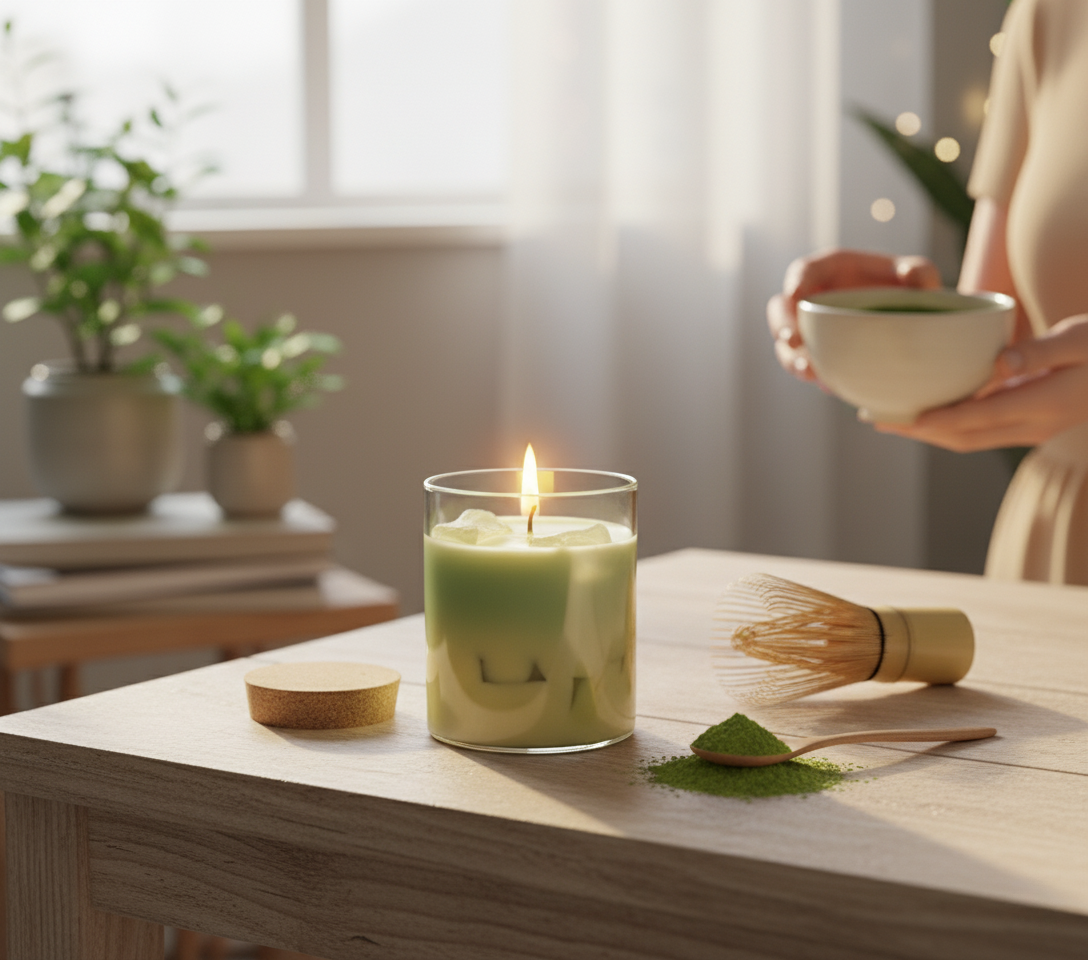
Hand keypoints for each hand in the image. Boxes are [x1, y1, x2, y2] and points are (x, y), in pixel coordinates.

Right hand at [767, 249, 940, 380]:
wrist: (906, 319)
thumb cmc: (907, 289)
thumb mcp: (917, 275)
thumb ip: (919, 271)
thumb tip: (915, 277)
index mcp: (828, 271)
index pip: (802, 272)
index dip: (794, 283)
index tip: (795, 297)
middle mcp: (810, 299)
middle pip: (780, 310)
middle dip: (783, 326)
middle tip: (795, 342)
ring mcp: (808, 328)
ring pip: (785, 344)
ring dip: (792, 358)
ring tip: (809, 372)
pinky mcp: (814, 352)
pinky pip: (802, 364)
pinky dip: (812, 375)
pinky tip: (829, 385)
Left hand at [875, 314, 1087, 450]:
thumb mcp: (1081, 337)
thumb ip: (1039, 350)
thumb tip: (998, 363)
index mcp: (1044, 404)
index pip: (976, 418)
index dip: (934, 419)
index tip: (897, 415)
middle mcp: (1036, 425)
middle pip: (964, 437)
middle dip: (917, 430)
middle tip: (874, 418)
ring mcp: (1035, 429)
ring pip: (971, 439)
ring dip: (929, 432)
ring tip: (890, 418)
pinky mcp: (1034, 424)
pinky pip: (982, 431)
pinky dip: (950, 424)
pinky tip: (930, 411)